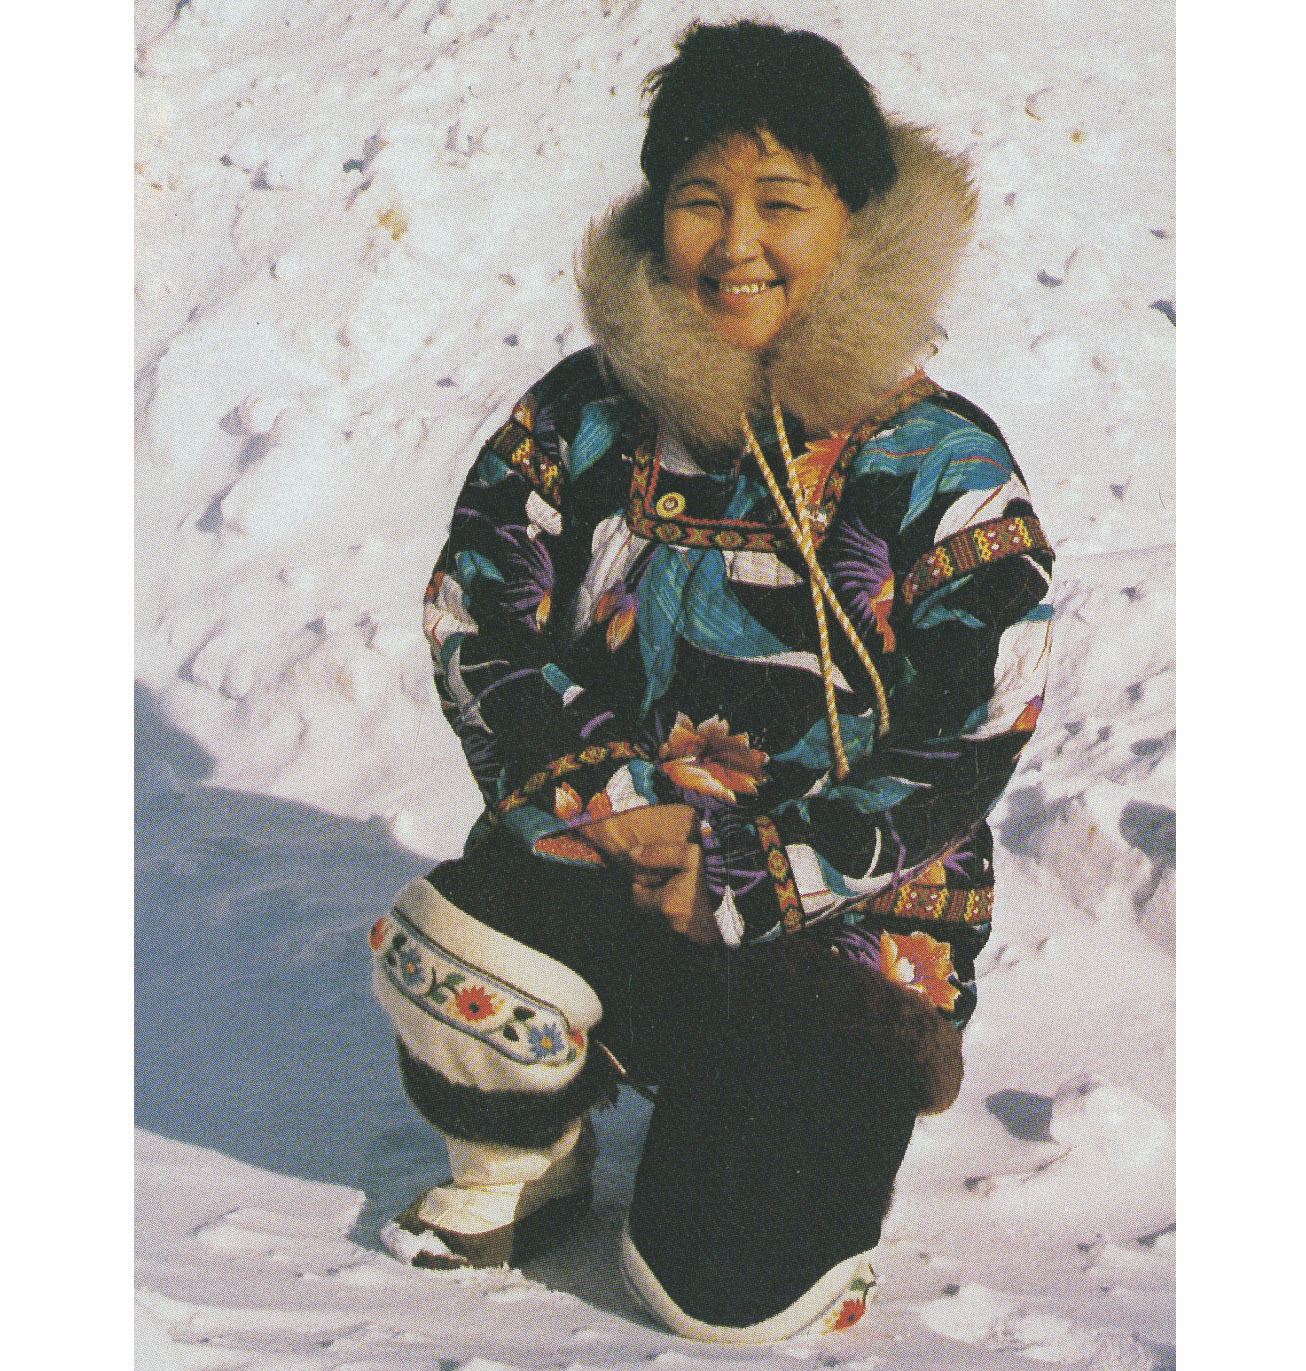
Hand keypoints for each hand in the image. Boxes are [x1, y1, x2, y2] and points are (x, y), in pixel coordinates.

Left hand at [580, 805, 721, 942]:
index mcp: (667, 903)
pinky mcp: (711, 940)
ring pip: (679, 919)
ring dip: (683, 906)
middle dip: (664, 896)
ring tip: (698, 889)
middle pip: (660, 909)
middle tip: (678, 879)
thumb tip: (631, 854)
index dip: (640, 887)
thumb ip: (657, 854)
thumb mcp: (688, 854)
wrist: (755, 896)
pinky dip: (699, 916)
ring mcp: (694, 934)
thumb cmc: (719, 872)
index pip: (638, 900)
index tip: (649, 877)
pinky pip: (697, 927)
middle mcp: (676, 924)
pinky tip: (711, 902)